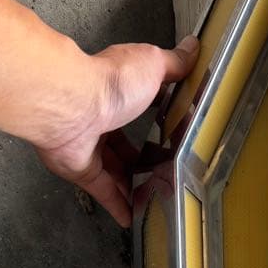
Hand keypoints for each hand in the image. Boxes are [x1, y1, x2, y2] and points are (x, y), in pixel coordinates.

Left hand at [34, 35, 198, 226]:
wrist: (74, 106)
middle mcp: (99, 120)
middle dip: (143, 160)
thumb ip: (172, 63)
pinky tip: (133, 219)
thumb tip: (193, 48)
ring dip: (133, 185)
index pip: (136, 107)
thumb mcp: (151, 65)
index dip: (154, 119)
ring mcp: (88, 148)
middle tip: (166, 173)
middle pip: (123, 145)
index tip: (171, 131)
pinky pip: (103, 192)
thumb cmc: (113, 83)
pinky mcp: (81, 171)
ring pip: (114, 172)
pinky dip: (118, 205)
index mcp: (116, 93)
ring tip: (157, 198)